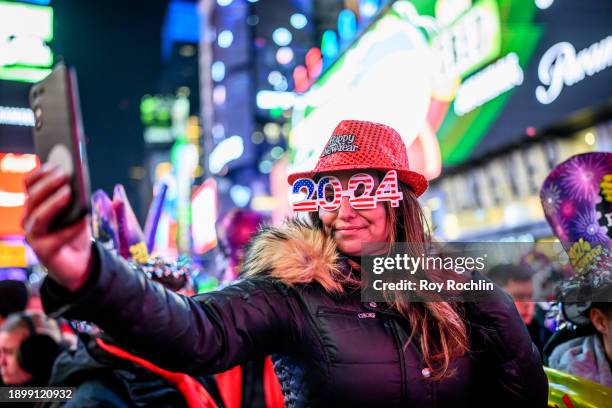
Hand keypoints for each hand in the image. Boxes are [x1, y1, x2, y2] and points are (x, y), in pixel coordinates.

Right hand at [23, 164, 91, 291]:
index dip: (39, 173)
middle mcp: (30, 219)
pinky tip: (83, 219)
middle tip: (63, 174)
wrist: (79, 261)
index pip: (29, 185)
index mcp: (35, 205)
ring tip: (68, 193)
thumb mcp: (76, 210)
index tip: (54, 163)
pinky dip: (72, 228)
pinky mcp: (44, 252)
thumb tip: (76, 178)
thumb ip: (74, 196)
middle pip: (33, 198)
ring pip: (39, 216)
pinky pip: (57, 238)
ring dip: (53, 203)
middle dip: (48, 184)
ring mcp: (34, 236)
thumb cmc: (75, 230)